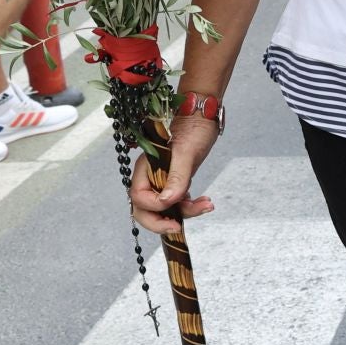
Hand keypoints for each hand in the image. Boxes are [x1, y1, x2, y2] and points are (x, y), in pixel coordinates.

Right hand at [128, 115, 220, 235]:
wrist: (203, 117)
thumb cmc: (194, 130)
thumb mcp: (186, 154)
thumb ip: (176, 178)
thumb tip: (167, 202)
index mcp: (146, 169)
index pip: (139, 198)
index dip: (154, 210)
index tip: (175, 212)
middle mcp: (150, 176)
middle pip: (144, 209)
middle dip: (160, 222)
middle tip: (179, 227)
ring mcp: (162, 179)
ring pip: (163, 207)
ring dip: (183, 213)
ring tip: (206, 205)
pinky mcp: (175, 180)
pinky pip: (176, 201)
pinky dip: (189, 206)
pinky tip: (203, 202)